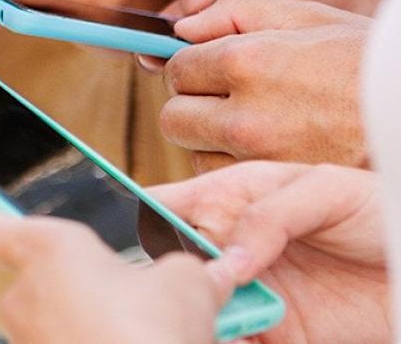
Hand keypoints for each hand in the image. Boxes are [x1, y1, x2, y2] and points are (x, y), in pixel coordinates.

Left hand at [0, 207, 232, 343]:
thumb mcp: (187, 286)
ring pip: (49, 319)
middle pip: (32, 277)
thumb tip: (207, 272)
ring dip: (82, 321)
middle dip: (74, 285)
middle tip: (122, 297)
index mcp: (46, 249)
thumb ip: (184, 269)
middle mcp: (23, 295)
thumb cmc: (152, 334)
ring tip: (131, 331)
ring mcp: (25, 339)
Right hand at [151, 162, 389, 343]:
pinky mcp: (274, 333)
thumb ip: (270, 214)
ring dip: (193, 316)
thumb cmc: (381, 209)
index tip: (143, 238)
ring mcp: (250, 290)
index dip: (142, 217)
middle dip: (167, 278)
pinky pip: (232, 340)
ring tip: (200, 320)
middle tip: (180, 289)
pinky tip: (227, 336)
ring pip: (198, 307)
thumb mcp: (328, 189)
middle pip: (173, 264)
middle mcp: (232, 245)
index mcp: (232, 197)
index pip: (167, 204)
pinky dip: (222, 339)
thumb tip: (228, 258)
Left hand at [162, 0, 370, 171]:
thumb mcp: (308, 17)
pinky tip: (269, 150)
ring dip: (212, 141)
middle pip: (174, 117)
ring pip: (195, 154)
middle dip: (192, 105)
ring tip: (256, 125)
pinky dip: (236, 168)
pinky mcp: (276, 190)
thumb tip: (181, 27)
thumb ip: (236, 10)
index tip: (211, 69)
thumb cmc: (366, 60)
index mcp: (247, 62)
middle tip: (225, 99)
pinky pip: (227, 181)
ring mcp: (260, 159)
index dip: (192, 67)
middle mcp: (246, 115)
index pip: (176, 68)